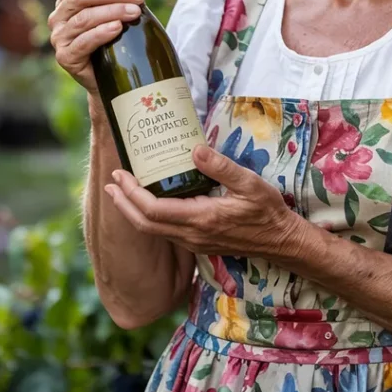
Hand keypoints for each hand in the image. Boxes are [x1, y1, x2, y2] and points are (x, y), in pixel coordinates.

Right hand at [48, 0, 144, 92]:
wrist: (113, 76)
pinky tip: (117, 28)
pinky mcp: (66, 57)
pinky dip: (102, 32)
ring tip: (134, 12)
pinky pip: (84, 41)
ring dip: (112, 11)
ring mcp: (60, 38)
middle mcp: (59, 17)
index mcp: (67, 0)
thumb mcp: (122, 8)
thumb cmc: (115, 38)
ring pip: (84, 18)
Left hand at [103, 145, 308, 261]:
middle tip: (110, 183)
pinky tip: (149, 202)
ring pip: (153, 231)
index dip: (131, 194)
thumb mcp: (250, 183)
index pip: (153, 210)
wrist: (281, 242)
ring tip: (121, 191)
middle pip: (144, 224)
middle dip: (122, 204)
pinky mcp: (198, 243)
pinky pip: (165, 232)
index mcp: (201, 219)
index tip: (119, 175)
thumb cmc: (267, 212)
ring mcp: (194, 242)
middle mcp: (192, 235)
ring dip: (133, 211)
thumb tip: (195, 149)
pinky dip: (149, 217)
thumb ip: (222, 167)